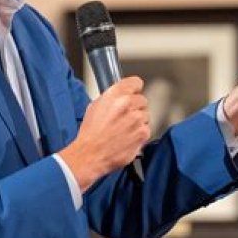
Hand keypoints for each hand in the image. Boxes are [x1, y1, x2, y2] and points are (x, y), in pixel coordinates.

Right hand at [59, 76, 149, 191]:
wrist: (91, 154)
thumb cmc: (91, 133)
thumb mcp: (95, 106)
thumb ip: (112, 97)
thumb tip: (121, 95)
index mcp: (115, 94)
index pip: (136, 83)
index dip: (134, 89)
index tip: (133, 93)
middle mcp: (128, 104)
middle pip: (142, 100)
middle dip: (135, 108)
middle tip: (125, 117)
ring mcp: (137, 119)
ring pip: (145, 115)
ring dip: (138, 121)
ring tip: (124, 130)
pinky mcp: (143, 133)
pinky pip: (147, 129)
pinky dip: (140, 134)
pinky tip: (127, 138)